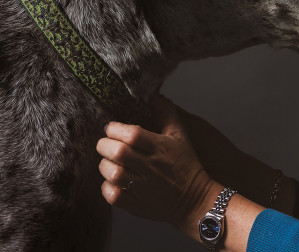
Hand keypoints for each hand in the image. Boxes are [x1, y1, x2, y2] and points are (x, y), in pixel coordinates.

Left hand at [96, 95, 216, 229]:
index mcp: (161, 147)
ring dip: (105, 165)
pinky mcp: (135, 204)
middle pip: (118, 152)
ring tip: (110, 162)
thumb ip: (166, 113)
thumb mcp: (180, 135)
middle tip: (107, 144)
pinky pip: (111, 194)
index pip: (132, 134)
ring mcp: (143, 187)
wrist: (194, 199)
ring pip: (112, 173)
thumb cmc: (185, 163)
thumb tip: (152, 94)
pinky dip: (107, 186)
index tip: (113, 128)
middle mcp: (151, 167)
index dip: (116, 128)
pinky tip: (114, 181)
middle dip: (105, 145)